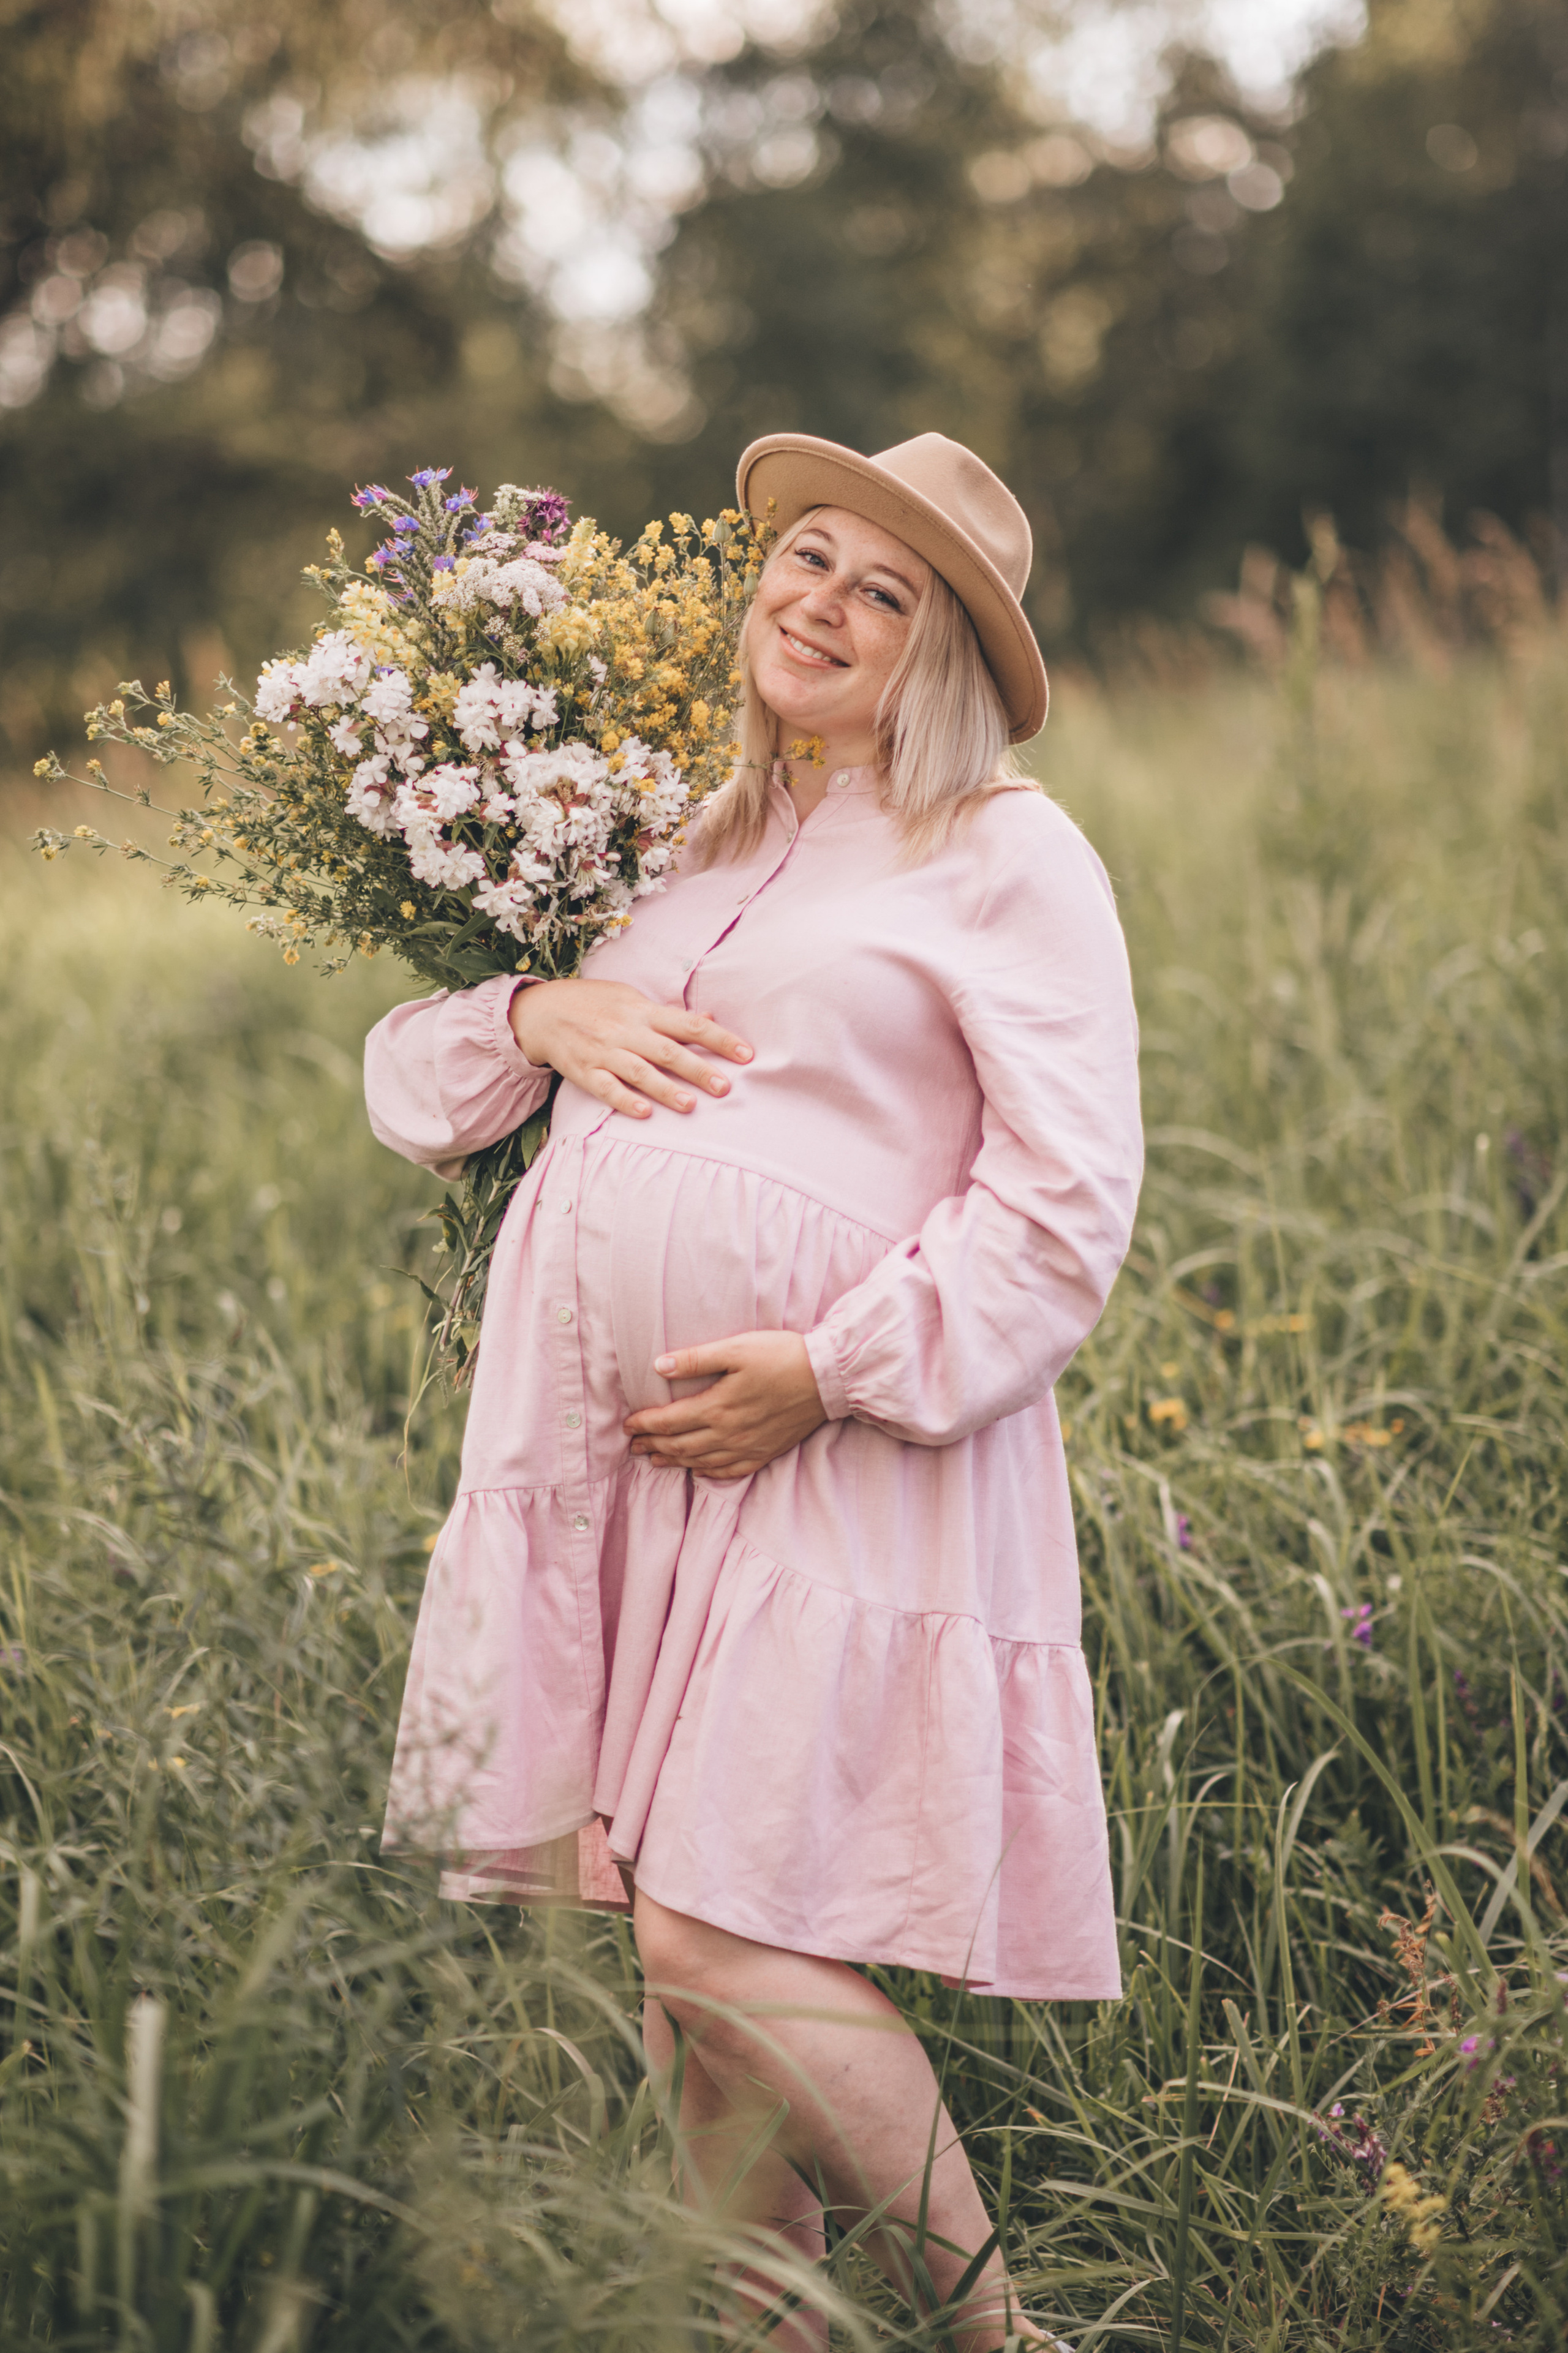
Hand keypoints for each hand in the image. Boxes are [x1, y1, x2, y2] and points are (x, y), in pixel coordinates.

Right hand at [509, 978, 751, 1118]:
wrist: (540, 1011)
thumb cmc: (593, 1003)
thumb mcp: (631, 998)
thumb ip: (668, 1014)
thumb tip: (708, 1018)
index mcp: (642, 1011)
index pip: (689, 1024)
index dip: (720, 1039)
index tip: (746, 1055)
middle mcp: (625, 1031)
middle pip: (668, 1051)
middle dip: (698, 1069)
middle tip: (725, 1087)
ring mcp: (603, 1052)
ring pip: (639, 1072)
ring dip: (665, 1089)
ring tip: (691, 1105)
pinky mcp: (584, 1071)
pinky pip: (605, 1088)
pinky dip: (624, 1100)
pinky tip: (644, 1113)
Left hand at [624, 1331, 826, 1479]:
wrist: (827, 1378)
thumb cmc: (781, 1356)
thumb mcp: (736, 1348)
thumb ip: (696, 1359)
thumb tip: (659, 1366)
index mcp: (717, 1407)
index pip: (668, 1422)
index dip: (644, 1424)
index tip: (627, 1424)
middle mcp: (728, 1433)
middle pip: (680, 1445)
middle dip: (652, 1445)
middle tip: (634, 1445)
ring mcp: (747, 1447)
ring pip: (700, 1461)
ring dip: (673, 1461)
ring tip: (655, 1460)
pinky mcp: (765, 1452)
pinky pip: (729, 1471)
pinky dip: (708, 1473)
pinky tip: (699, 1471)